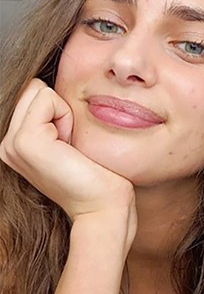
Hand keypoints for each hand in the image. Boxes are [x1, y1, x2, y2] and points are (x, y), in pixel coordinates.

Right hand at [0, 79, 135, 229]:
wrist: (104, 205)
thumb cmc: (97, 172)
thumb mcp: (70, 139)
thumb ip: (55, 117)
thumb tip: (54, 88)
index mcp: (16, 143)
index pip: (32, 93)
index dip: (59, 109)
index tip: (70, 142)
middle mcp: (7, 144)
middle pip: (33, 88)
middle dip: (60, 108)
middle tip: (71, 144)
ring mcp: (11, 144)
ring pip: (38, 91)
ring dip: (64, 112)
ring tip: (71, 146)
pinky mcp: (25, 141)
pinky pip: (47, 98)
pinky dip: (66, 115)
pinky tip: (70, 146)